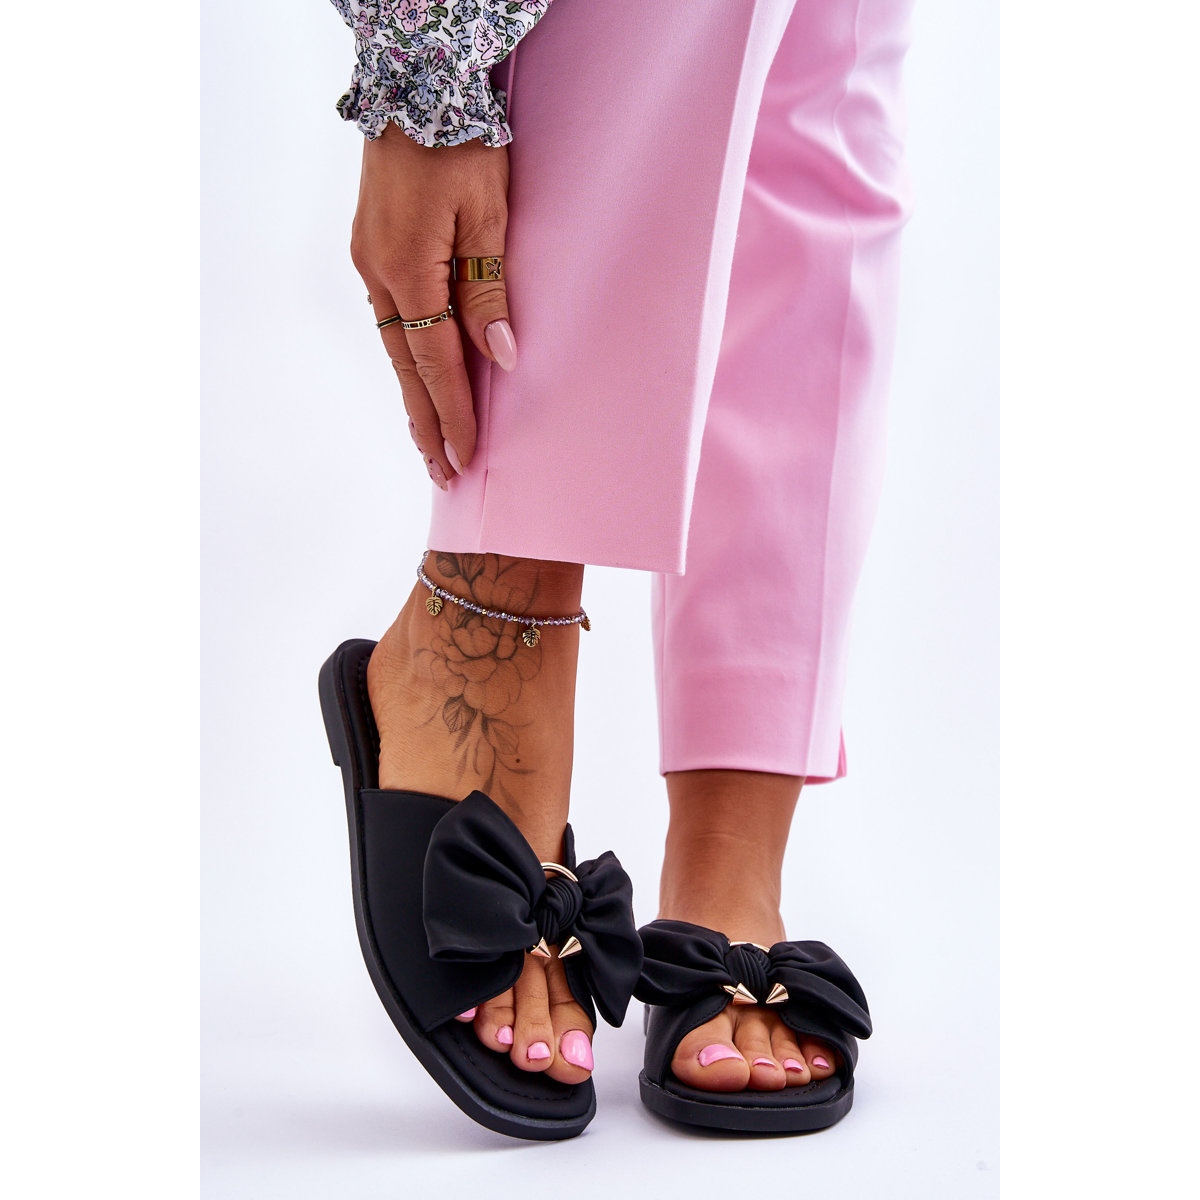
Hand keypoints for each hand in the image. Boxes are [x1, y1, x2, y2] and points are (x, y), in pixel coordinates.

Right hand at [351, 125, 513, 487]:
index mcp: (407, 272)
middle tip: (441, 474)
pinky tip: (417, 380)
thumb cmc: (460, 142)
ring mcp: (369, 263)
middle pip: (406, 370)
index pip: (436, 365)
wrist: (415, 83)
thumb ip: (489, 291)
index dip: (454, 415)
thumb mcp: (488, 215)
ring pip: (395, 348)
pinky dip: (407, 359)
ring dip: (414, 397)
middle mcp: (378, 276)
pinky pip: (392, 321)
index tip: (466, 458)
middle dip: (427, 424)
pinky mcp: (372, 249)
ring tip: (431, 441)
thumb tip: (500, 356)